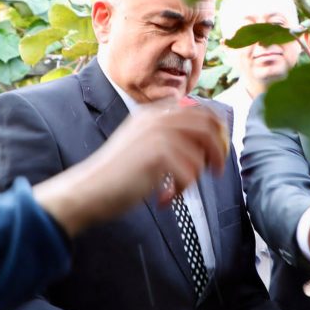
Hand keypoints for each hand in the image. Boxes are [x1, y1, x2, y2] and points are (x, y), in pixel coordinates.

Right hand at [33, 103, 227, 235]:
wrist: (90, 189)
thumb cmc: (116, 173)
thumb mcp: (143, 142)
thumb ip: (169, 135)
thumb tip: (207, 140)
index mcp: (155, 113)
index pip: (202, 111)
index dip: (217, 131)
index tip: (219, 152)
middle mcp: (158, 118)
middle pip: (209, 128)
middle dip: (218, 152)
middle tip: (215, 172)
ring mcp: (158, 134)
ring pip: (200, 156)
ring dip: (191, 180)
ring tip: (173, 191)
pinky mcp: (158, 154)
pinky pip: (189, 174)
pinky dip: (180, 192)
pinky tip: (164, 198)